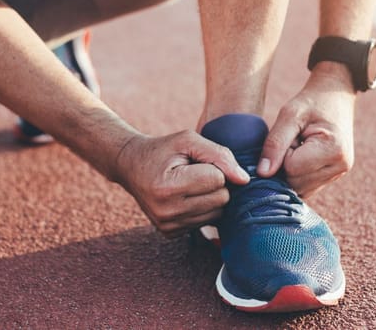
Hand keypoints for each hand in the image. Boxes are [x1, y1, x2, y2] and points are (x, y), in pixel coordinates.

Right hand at [115, 130, 249, 237]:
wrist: (131, 166)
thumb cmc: (162, 150)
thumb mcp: (188, 141)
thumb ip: (220, 155)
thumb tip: (244, 180)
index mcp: (168, 187)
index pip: (217, 180)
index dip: (213, 166)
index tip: (195, 162)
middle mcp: (167, 212)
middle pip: (221, 199)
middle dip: (215, 183)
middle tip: (194, 172)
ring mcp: (168, 226)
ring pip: (217, 213)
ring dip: (210, 196)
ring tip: (189, 183)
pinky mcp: (170, 233)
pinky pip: (206, 222)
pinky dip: (202, 208)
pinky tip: (185, 196)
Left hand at [258, 64, 356, 197]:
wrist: (335, 96)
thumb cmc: (311, 101)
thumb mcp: (289, 115)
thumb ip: (275, 144)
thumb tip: (262, 173)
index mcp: (333, 149)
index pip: (291, 168)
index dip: (282, 154)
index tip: (291, 135)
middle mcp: (341, 166)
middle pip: (296, 183)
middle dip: (285, 165)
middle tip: (294, 140)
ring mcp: (339, 174)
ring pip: (300, 189)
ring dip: (291, 171)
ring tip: (299, 147)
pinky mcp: (334, 177)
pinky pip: (306, 188)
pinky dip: (297, 176)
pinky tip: (302, 156)